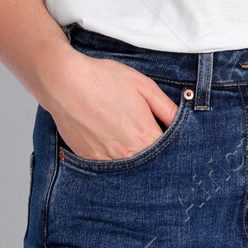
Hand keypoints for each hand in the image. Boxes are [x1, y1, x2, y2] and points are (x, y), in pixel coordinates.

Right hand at [42, 48, 179, 160]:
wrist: (64, 82)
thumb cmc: (104, 79)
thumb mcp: (144, 86)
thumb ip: (167, 108)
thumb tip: (183, 121)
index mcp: (144, 136)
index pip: (168, 153)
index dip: (172, 147)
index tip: (169, 138)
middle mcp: (126, 154)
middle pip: (149, 164)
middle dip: (153, 155)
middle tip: (146, 136)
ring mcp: (105, 159)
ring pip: (127, 167)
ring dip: (132, 157)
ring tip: (125, 134)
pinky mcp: (87, 158)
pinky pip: (106, 164)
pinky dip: (112, 156)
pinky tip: (108, 137)